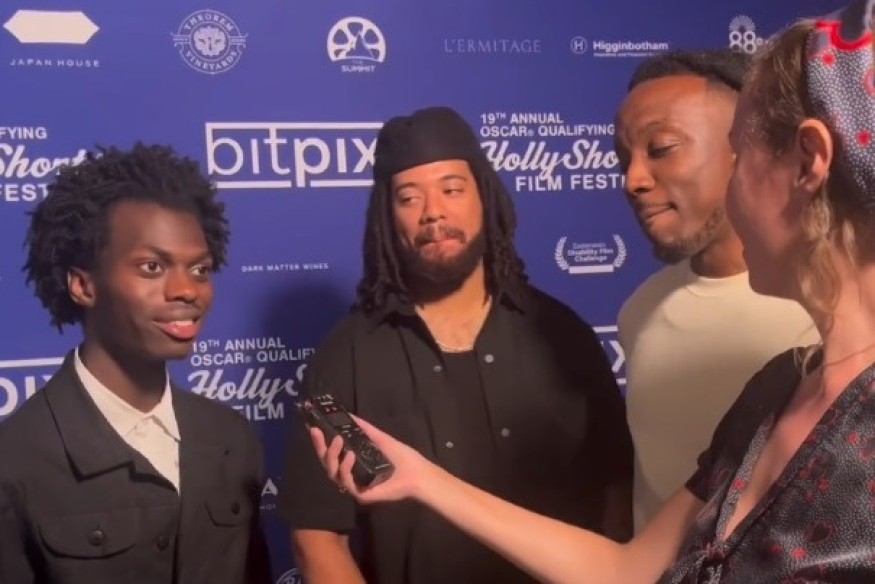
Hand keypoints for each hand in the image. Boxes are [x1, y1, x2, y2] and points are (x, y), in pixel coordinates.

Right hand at [309, 415, 438, 503]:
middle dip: (320, 447)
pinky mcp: (361, 495)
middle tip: (316, 432)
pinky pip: (346, 483)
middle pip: (327, 464)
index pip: (332, 453)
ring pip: (332, 473)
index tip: (313, 427)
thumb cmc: (402, 457)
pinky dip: (345, 469)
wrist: (418, 473)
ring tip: (338, 440)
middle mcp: (351, 475)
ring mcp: (355, 486)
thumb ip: (364, 428)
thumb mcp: (380, 438)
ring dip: (332, 455)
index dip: (321, 442)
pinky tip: (350, 456)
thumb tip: (348, 414)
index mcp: (354, 463)